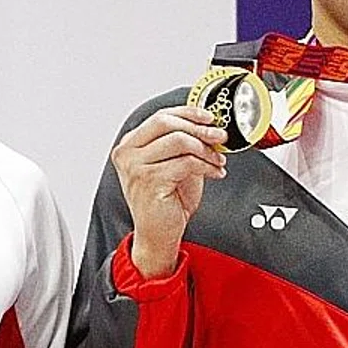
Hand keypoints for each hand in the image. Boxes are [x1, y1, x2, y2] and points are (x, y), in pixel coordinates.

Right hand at [111, 105, 227, 278]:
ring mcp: (135, 167)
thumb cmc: (165, 202)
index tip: (209, 117)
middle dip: (198, 128)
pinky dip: (206, 165)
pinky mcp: (148, 180)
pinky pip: (186, 162)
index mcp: (131, 145)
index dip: (188, 113)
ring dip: (205, 149)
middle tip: (219, 136)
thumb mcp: (175, 163)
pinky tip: (214, 172)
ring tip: (217, 159)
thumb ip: (184, 143)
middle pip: (166, 123)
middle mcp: (128, 153)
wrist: (158, 234)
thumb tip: (208, 126)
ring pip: (179, 141)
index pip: (160, 116)